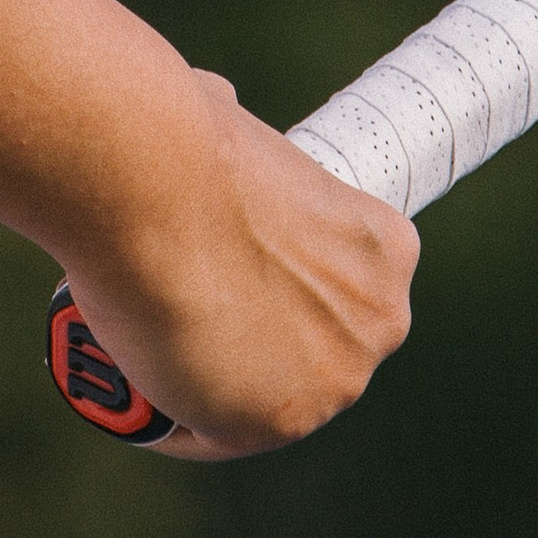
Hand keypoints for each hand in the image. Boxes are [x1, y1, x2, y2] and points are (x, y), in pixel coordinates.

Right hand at [0, 0, 415, 460]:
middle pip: (318, 355)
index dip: (292, 294)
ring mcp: (335, 379)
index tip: (243, 286)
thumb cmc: (187, 143)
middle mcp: (380, 321)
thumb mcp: (236, 124)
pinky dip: (181, 424)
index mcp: (389, 249)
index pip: (347, 293)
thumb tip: (215, 100)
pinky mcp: (276, 423)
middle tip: (194, 325)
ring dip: (223, 389)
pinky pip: (218, 437)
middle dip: (265, 348)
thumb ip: (239, 128)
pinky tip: (148, 398)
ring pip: (269, 402)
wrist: (157, 186)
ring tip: (163, 362)